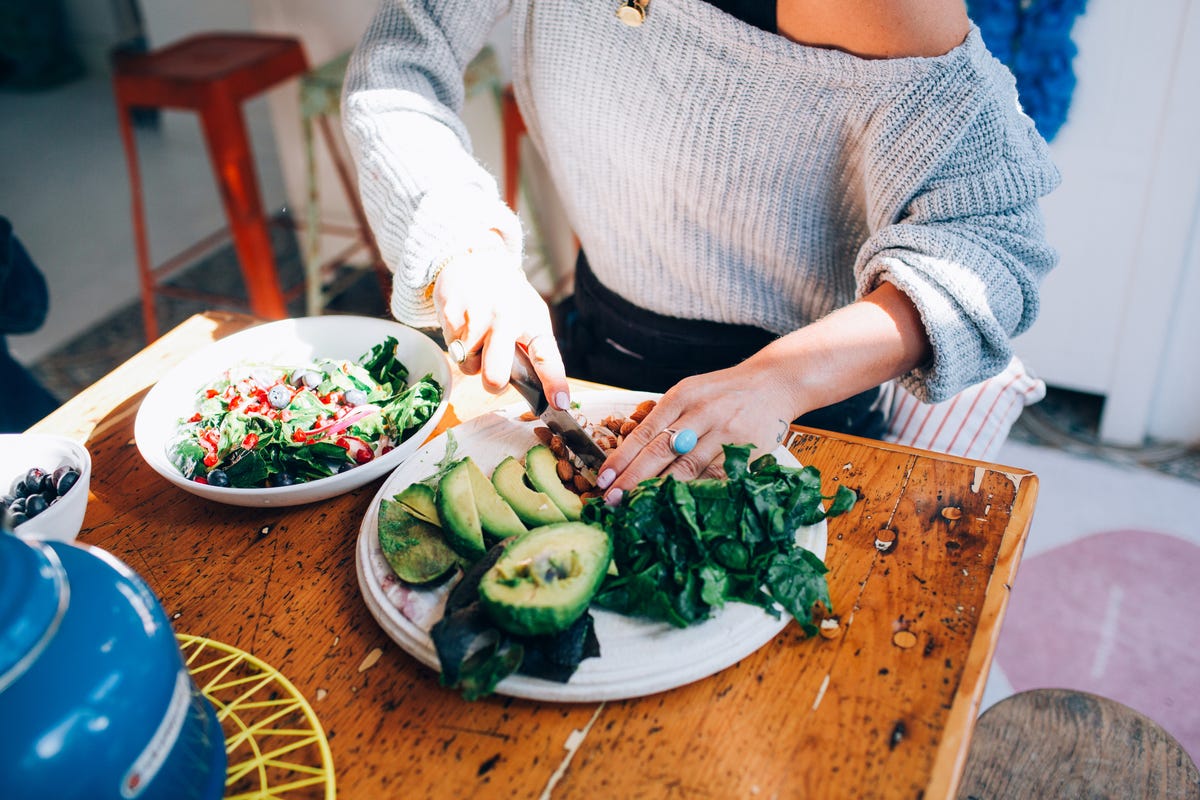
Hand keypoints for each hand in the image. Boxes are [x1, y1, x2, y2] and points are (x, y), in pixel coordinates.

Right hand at [433, 239, 569, 407]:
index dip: (553, 382)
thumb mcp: (528, 315)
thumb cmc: (505, 297)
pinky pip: (452, 349)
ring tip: (479, 334)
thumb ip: (532, 348)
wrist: (472, 258)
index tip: (559, 402)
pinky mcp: (450, 314)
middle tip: (495, 372)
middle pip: (495, 376)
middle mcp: (506, 319)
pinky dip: (458, 343)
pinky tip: (464, 324)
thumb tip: (537, 389)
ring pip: (470, 367)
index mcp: (531, 321)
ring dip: (473, 359)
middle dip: (493, 383)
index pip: (546, 357)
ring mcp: (476, 316)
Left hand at [594, 358, 796, 504]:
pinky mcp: (746, 451)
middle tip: (612, 500)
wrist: (774, 383)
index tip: (604, 479)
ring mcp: (726, 433)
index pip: (646, 431)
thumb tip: (630, 456)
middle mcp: (703, 413)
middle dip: (634, 478)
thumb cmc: (724, 392)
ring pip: (688, 467)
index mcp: (683, 396)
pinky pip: (716, 477)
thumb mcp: (691, 392)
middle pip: (661, 452)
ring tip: (638, 507)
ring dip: (660, 490)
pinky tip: (677, 506)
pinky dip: (695, 492)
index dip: (623, 457)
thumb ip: (666, 418)